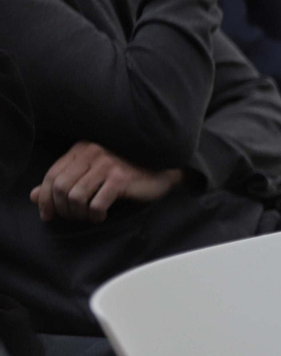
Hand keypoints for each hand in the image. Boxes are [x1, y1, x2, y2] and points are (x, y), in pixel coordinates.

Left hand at [29, 142, 183, 222]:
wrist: (162, 170)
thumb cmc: (125, 172)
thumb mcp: (91, 174)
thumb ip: (63, 181)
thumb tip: (33, 196)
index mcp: (82, 148)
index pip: (51, 175)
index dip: (44, 199)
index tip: (48, 215)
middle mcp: (92, 152)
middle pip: (60, 188)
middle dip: (62, 209)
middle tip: (73, 218)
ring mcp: (107, 164)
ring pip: (75, 197)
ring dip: (78, 214)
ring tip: (88, 216)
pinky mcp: (121, 177)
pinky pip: (96, 204)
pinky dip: (95, 215)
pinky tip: (101, 215)